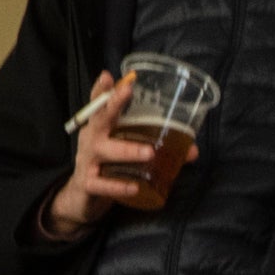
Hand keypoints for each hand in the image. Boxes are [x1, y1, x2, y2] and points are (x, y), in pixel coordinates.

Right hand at [39, 70, 155, 241]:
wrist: (82, 198)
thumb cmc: (108, 166)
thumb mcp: (127, 152)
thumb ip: (156, 147)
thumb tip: (193, 150)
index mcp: (101, 127)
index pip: (100, 103)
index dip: (104, 89)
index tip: (113, 75)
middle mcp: (92, 139)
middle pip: (100, 118)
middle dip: (114, 103)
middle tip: (128, 91)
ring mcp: (88, 161)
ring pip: (105, 150)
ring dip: (128, 150)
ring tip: (149, 152)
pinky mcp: (89, 184)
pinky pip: (103, 184)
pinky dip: (119, 186)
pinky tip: (134, 187)